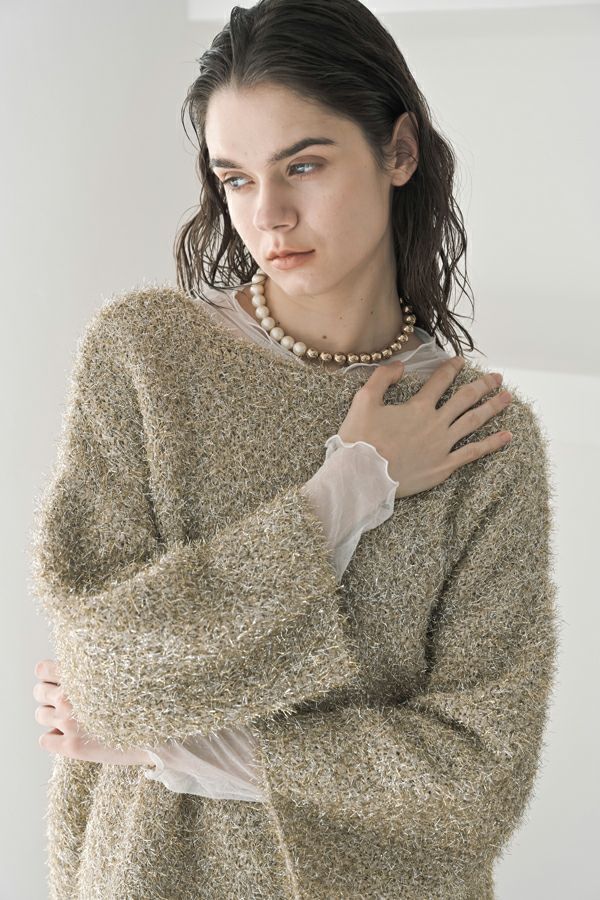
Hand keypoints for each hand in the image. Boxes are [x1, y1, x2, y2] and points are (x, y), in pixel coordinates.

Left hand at [33, 658, 152, 766]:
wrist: (156, 733)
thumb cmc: (142, 702)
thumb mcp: (119, 675)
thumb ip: (94, 671)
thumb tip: (78, 668)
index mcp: (81, 677)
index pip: (42, 670)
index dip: (50, 675)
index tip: (59, 680)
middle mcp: (70, 699)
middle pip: (38, 692)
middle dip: (49, 695)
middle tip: (66, 701)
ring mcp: (68, 723)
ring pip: (41, 715)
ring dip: (53, 716)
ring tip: (72, 719)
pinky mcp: (71, 747)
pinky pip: (45, 739)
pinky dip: (55, 737)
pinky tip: (72, 735)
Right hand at [338, 357, 512, 497]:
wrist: (363, 477)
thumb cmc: (360, 440)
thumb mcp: (363, 401)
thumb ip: (382, 378)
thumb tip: (400, 365)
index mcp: (418, 407)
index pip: (440, 381)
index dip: (451, 368)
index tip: (461, 361)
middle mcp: (435, 423)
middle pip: (466, 398)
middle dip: (483, 385)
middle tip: (497, 378)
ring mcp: (443, 445)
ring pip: (474, 421)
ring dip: (493, 407)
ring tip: (507, 398)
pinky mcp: (444, 466)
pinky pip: (474, 452)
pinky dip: (492, 443)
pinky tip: (507, 436)